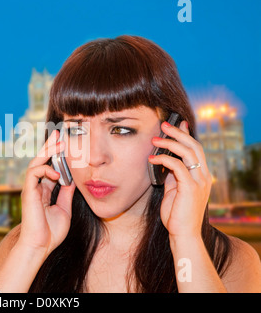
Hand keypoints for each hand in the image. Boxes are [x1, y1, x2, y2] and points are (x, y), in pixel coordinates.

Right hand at [18, 129, 76, 255]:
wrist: (40, 246)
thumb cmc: (51, 232)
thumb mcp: (64, 208)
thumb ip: (66, 193)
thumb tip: (72, 180)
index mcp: (44, 189)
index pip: (50, 166)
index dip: (57, 155)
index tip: (67, 143)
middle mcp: (36, 186)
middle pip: (41, 160)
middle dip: (50, 146)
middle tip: (59, 133)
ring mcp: (31, 188)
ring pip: (36, 162)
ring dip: (48, 151)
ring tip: (59, 143)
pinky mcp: (28, 192)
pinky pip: (34, 173)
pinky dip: (45, 169)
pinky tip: (58, 173)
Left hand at [148, 120, 211, 237]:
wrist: (183, 233)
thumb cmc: (176, 214)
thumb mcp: (174, 190)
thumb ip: (173, 175)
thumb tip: (165, 161)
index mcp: (202, 175)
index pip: (196, 149)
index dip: (187, 134)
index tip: (178, 123)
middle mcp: (204, 176)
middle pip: (194, 146)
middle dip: (178, 133)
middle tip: (163, 125)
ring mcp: (200, 182)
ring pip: (188, 153)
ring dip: (170, 143)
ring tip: (154, 139)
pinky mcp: (191, 188)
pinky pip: (178, 167)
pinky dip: (164, 160)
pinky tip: (152, 159)